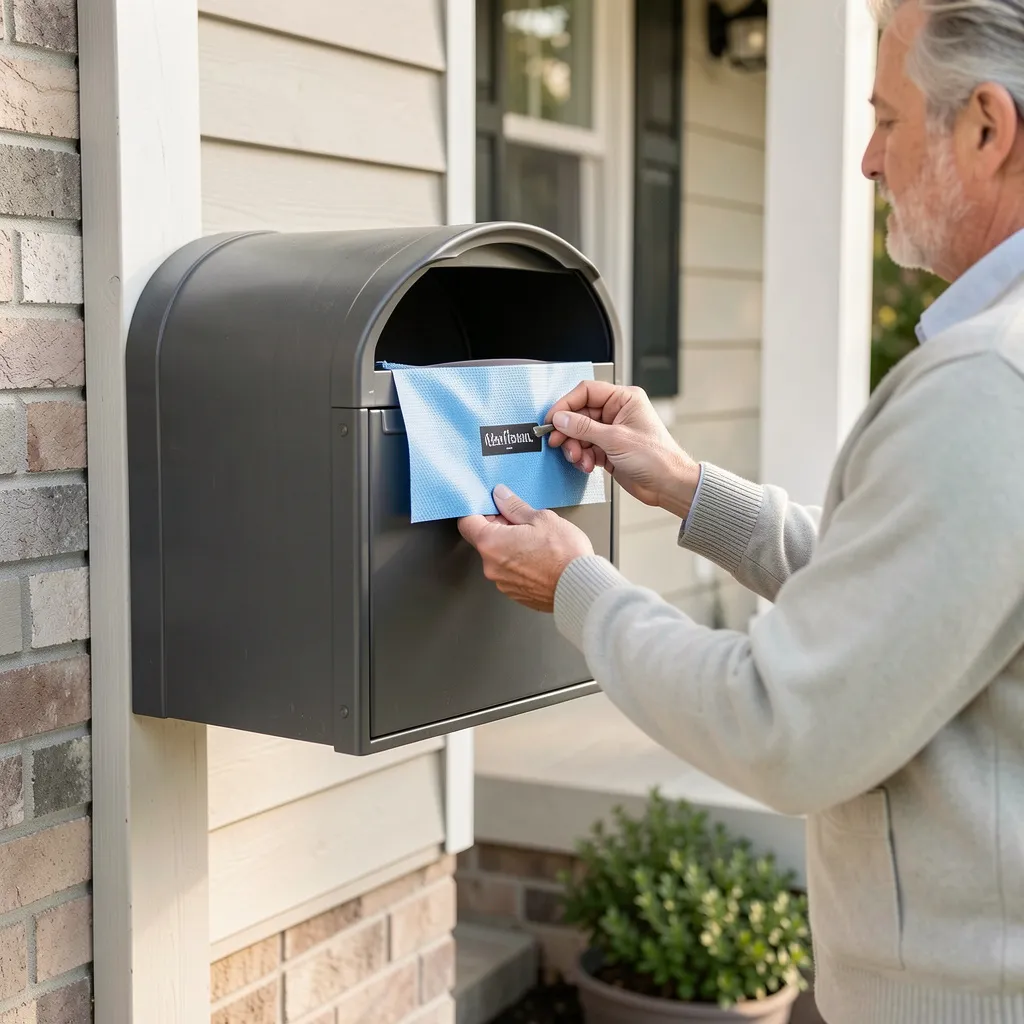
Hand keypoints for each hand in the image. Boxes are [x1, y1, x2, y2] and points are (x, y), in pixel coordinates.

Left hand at [458, 485, 593, 612]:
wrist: (581, 588)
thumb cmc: (565, 555)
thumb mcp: (541, 518)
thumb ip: (514, 507)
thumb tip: (501, 496)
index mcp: (492, 543)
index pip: (467, 523)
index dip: (478, 511)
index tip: (490, 506)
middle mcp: (491, 566)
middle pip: (484, 540)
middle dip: (499, 528)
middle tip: (523, 523)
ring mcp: (502, 583)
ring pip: (498, 557)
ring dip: (510, 548)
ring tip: (537, 543)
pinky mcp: (515, 594)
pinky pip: (510, 573)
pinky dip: (520, 564)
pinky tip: (539, 559)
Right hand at [545, 381, 699, 518]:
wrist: (668, 485)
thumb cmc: (657, 458)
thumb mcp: (615, 439)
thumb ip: (584, 428)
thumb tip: (561, 418)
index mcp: (624, 399)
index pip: (587, 392)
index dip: (566, 404)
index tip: (553, 419)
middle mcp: (617, 412)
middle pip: (580, 414)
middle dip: (569, 431)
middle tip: (558, 441)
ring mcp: (612, 431)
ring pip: (580, 433)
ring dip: (575, 447)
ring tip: (578, 458)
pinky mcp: (609, 449)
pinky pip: (586, 448)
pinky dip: (582, 457)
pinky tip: (587, 465)